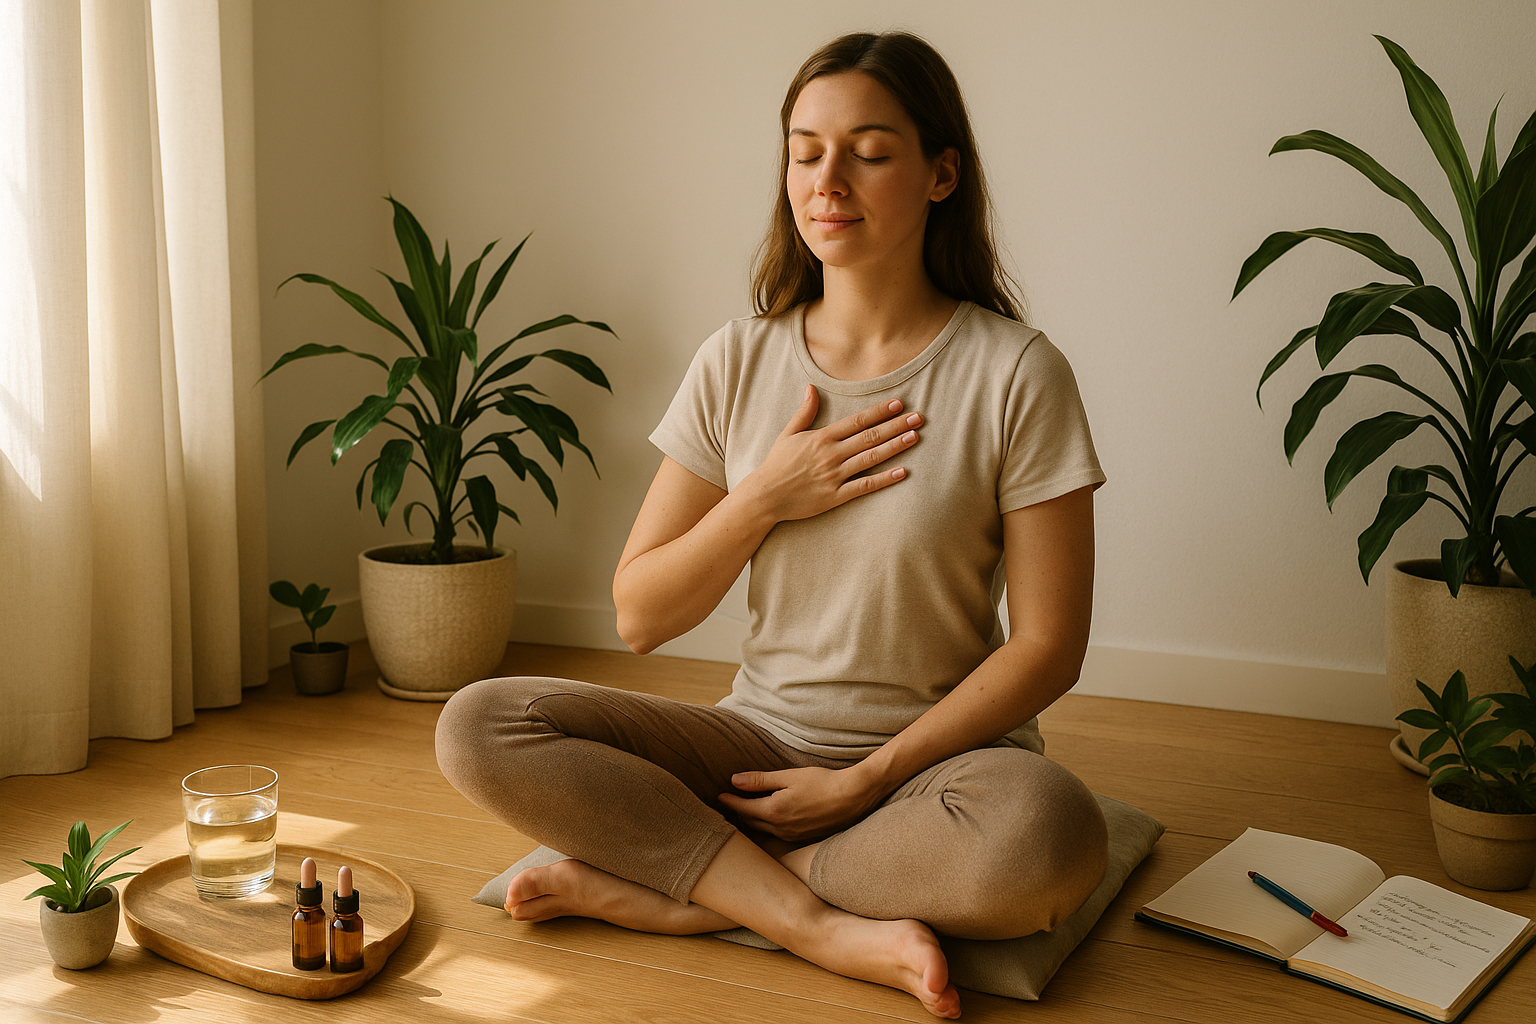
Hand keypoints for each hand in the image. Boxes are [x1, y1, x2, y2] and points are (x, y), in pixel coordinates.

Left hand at [718, 765, 884, 842]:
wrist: (853, 798)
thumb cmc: (822, 783)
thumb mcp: (789, 777)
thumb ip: (761, 780)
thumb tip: (734, 780)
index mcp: (773, 812)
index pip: (742, 808)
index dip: (729, 801)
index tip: (718, 795)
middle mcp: (780, 829)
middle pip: (750, 822)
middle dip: (737, 813)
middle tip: (726, 805)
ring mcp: (791, 836)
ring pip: (763, 830)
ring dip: (751, 821)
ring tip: (742, 812)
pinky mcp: (802, 838)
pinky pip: (777, 834)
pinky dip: (767, 826)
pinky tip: (768, 819)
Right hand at [742, 385, 919, 522]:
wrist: (765, 496)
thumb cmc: (777, 464)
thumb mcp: (788, 434)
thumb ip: (804, 412)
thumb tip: (811, 388)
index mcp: (822, 437)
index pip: (857, 421)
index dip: (880, 411)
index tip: (899, 404)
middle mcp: (831, 454)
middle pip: (870, 436)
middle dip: (896, 425)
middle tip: (919, 417)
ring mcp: (835, 476)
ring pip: (871, 458)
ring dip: (896, 447)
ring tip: (915, 437)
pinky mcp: (835, 496)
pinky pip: (864, 486)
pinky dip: (884, 479)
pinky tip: (902, 472)